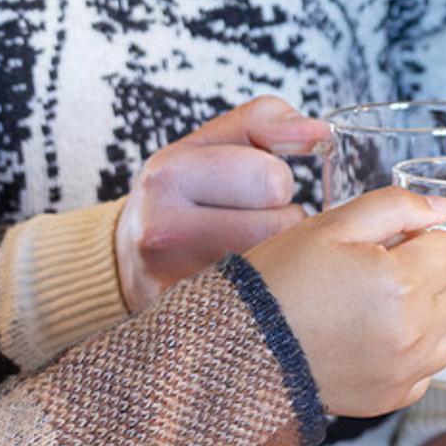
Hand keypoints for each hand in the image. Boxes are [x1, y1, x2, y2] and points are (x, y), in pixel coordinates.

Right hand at [116, 97, 330, 312]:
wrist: (127, 258)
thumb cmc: (186, 191)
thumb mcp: (215, 141)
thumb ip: (268, 121)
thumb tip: (319, 134)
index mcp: (168, 176)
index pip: (272, 180)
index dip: (275, 182)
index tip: (254, 190)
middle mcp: (162, 233)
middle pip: (281, 229)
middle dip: (282, 222)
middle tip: (255, 224)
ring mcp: (172, 284)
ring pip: (281, 270)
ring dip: (282, 259)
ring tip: (252, 252)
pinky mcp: (191, 324)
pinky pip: (267, 307)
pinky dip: (271, 294)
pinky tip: (250, 285)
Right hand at [240, 187, 445, 418]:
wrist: (237, 348)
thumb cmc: (277, 284)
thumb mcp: (329, 228)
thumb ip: (396, 207)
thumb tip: (444, 209)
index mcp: (401, 283)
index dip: (421, 241)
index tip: (389, 247)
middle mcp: (413, 331)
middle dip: (430, 274)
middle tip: (380, 275)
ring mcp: (406, 369)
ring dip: (431, 313)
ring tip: (380, 307)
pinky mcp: (394, 396)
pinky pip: (432, 366)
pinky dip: (416, 351)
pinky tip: (375, 338)